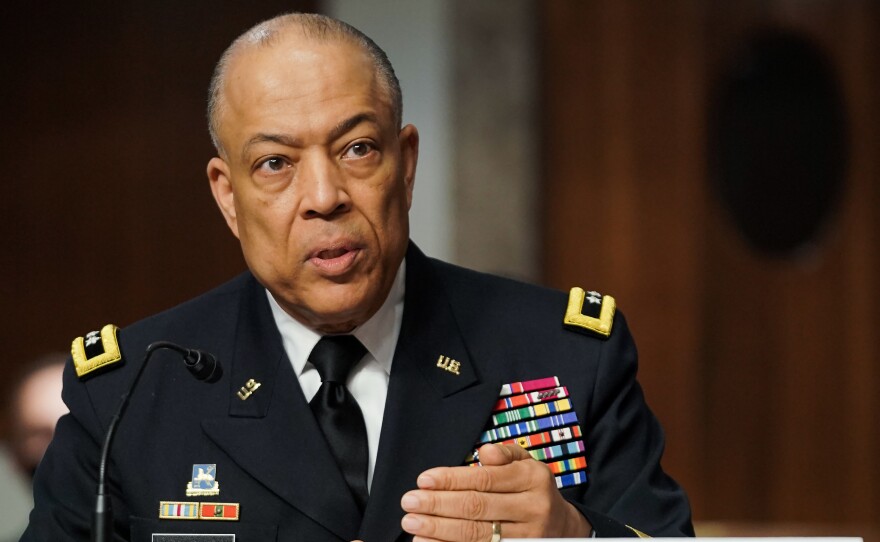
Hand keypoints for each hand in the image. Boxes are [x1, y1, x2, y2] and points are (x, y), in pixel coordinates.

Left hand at [400, 443, 590, 540]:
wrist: (563, 526)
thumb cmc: (533, 490)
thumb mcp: (527, 464)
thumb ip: (506, 454)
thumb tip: (485, 453)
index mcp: (533, 479)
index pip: (485, 479)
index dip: (451, 480)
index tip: (424, 480)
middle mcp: (532, 509)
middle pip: (477, 507)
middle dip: (438, 505)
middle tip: (409, 502)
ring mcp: (527, 537)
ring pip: (476, 535)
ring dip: (439, 530)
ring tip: (413, 523)